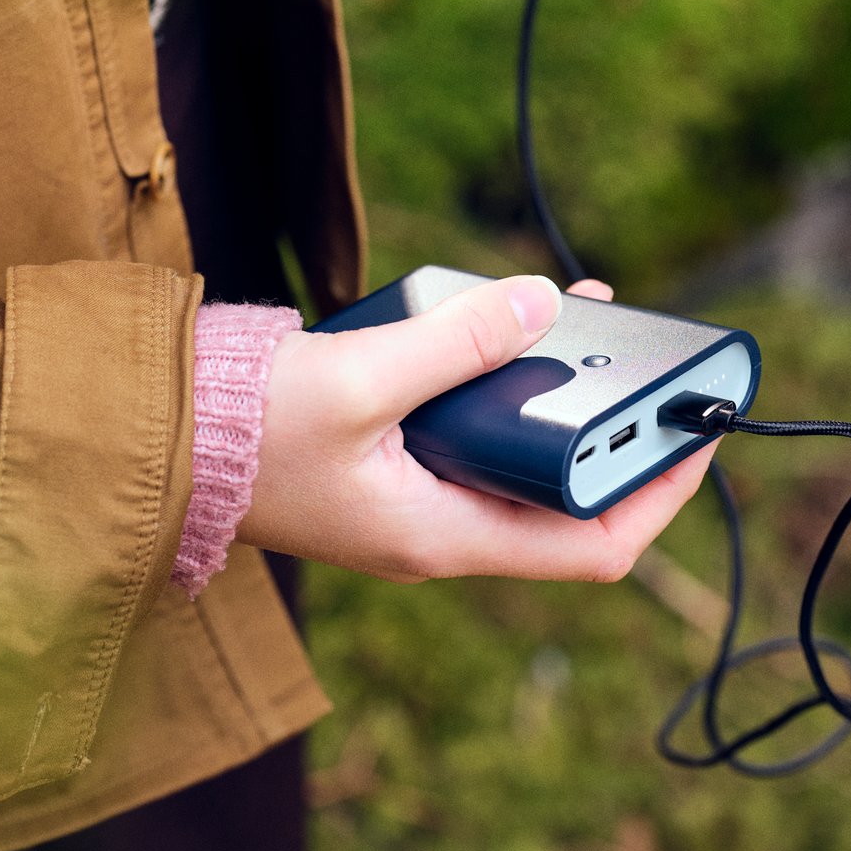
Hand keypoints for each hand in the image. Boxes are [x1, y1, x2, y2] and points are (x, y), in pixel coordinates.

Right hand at [240, 274, 710, 581]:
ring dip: (555, 388)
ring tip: (579, 312)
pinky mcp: (388, 458)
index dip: (656, 495)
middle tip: (640, 350)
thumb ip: (454, 342)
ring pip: (518, 452)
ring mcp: (413, 494)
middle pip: (563, 493)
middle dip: (611, 422)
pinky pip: (472, 425)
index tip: (695, 434)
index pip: (592, 546)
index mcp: (444, 534)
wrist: (155, 439)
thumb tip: (541, 304)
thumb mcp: (359, 381)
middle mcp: (439, 527)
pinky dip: (500, 377)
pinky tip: (501, 321)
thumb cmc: (245, 434)